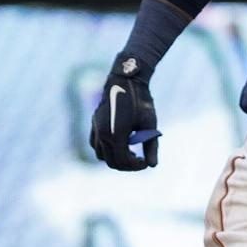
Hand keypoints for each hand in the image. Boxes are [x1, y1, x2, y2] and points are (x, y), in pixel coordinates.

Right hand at [88, 54, 160, 170]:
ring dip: (115, 158)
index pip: (123, 161)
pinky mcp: (94, 124)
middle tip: (140, 161)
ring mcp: (96, 128)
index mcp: (116, 134)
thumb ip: (151, 146)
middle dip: (126, 165)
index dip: (136, 166)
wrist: (125, 80)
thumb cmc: (140, 100)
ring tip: (130, 153)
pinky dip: (107, 149)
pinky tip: (120, 144)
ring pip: (101, 155)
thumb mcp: (150, 124)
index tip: (145, 162)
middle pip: (111, 162)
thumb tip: (153, 166)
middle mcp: (102, 133)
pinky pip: (96, 145)